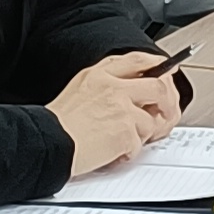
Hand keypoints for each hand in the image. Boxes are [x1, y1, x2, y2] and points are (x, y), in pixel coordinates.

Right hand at [52, 52, 188, 173]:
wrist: (45, 142)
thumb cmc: (57, 124)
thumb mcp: (79, 90)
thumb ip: (106, 86)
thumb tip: (134, 93)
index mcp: (99, 74)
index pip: (137, 60)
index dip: (158, 65)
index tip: (168, 71)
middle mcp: (112, 86)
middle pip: (158, 86)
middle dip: (167, 103)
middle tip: (163, 116)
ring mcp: (120, 107)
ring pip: (151, 120)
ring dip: (142, 135)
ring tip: (122, 142)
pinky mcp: (124, 130)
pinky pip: (140, 143)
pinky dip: (129, 153)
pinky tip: (113, 153)